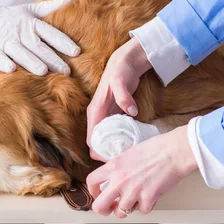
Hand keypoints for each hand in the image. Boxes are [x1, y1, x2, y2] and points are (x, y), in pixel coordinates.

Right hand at [0, 0, 80, 74]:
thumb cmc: (10, 18)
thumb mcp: (30, 10)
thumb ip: (51, 7)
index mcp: (31, 23)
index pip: (50, 33)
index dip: (63, 42)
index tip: (77, 52)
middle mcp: (20, 32)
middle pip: (38, 46)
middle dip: (52, 59)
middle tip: (66, 71)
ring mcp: (5, 41)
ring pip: (20, 53)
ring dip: (31, 62)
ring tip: (43, 71)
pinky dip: (3, 63)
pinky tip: (11, 69)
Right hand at [86, 38, 151, 160]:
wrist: (125, 62)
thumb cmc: (120, 71)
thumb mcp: (121, 82)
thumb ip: (124, 96)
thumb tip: (131, 111)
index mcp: (95, 111)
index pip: (91, 139)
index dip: (98, 152)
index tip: (112, 161)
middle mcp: (98, 116)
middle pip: (97, 142)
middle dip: (107, 153)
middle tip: (123, 161)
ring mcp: (106, 116)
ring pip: (106, 139)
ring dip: (113, 148)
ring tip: (128, 155)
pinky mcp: (115, 114)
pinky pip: (115, 132)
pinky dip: (121, 139)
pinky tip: (132, 143)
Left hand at [86, 125, 197, 217]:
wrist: (175, 151)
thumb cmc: (156, 148)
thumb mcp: (129, 153)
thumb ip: (118, 167)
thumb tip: (113, 178)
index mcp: (114, 166)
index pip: (91, 182)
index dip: (93, 191)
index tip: (99, 194)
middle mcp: (120, 180)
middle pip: (99, 206)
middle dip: (105, 210)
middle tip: (111, 207)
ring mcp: (133, 191)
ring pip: (122, 212)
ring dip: (128, 208)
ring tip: (135, 199)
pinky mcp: (148, 199)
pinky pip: (142, 211)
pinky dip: (146, 206)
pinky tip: (150, 195)